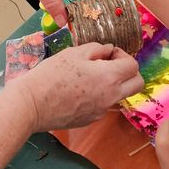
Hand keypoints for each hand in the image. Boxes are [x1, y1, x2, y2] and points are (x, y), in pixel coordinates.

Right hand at [11, 43, 143, 130]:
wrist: (32, 104)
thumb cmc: (51, 75)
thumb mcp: (73, 53)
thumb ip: (97, 49)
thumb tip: (108, 51)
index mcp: (109, 77)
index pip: (133, 66)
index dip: (123, 55)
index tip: (108, 54)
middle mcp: (110, 97)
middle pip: (137, 84)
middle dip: (128, 72)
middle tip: (109, 65)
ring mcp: (102, 111)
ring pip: (120, 95)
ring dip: (114, 84)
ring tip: (90, 77)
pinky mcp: (91, 120)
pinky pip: (104, 105)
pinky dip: (99, 96)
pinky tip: (78, 91)